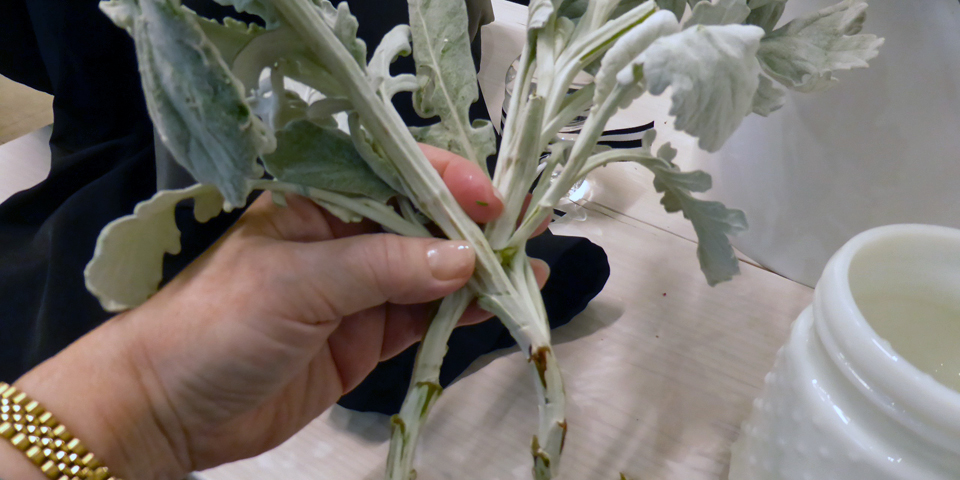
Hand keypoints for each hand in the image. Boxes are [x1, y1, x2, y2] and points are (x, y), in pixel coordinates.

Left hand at [8, 145, 549, 479]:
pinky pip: (422, 318)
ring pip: (431, 271)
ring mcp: (358, 290)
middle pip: (423, 222)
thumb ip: (383, 267)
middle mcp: (344, 237)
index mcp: (318, 200)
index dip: (448, 181)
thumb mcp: (298, 283)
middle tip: (531, 227)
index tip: (493, 201)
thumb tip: (464, 258)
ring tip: (530, 268)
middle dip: (476, 225)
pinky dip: (460, 313)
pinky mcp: (365, 337)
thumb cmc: (216, 325)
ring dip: (479, 270)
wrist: (171, 409)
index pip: (395, 174)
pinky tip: (496, 304)